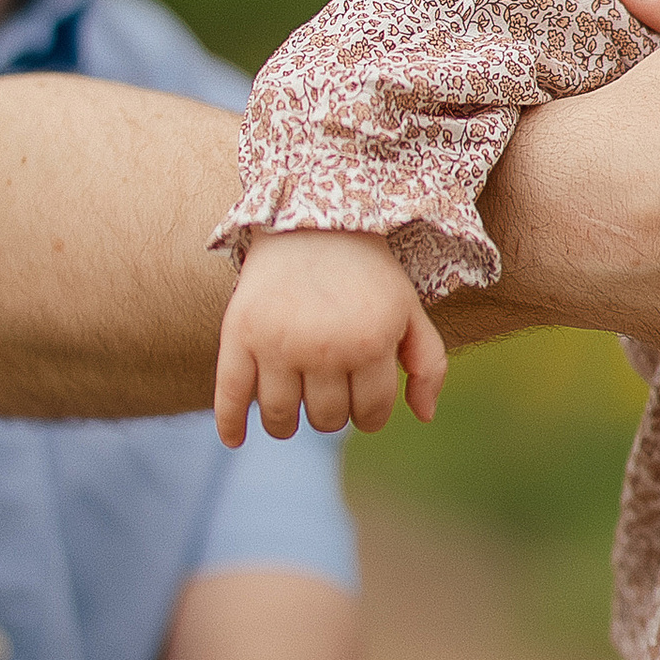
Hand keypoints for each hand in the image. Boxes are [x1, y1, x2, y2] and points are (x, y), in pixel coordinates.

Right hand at [214, 228, 446, 445]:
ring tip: (292, 408)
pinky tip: (236, 439)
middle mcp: (323, 347)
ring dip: (287, 424)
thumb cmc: (365, 272)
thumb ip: (429, 363)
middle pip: (326, 419)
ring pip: (281, 417)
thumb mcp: (409, 309)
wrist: (308, 220)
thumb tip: (424, 417)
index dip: (370, 415)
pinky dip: (231, 425)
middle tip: (328, 394)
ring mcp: (277, 343)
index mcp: (369, 343)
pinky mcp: (238, 334)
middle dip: (331, 415)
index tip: (362, 403)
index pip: (371, 412)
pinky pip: (230, 395)